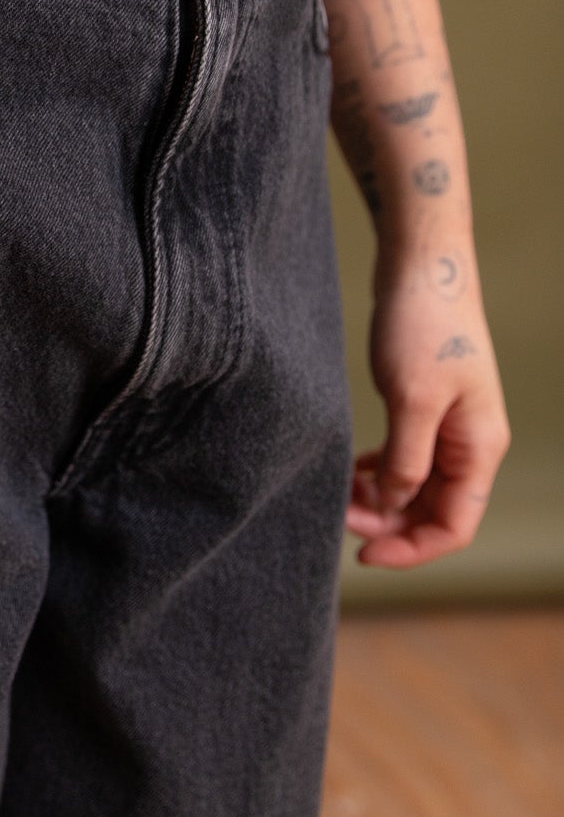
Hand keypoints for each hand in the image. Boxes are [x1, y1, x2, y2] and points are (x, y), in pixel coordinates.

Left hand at [346, 238, 510, 568]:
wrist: (422, 264)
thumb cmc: (422, 325)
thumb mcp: (411, 399)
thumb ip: (405, 460)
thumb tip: (393, 507)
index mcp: (479, 447)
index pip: (455, 525)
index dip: (411, 549)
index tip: (363, 553)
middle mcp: (470, 442)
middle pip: (435, 511)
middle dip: (388, 524)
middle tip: (338, 517)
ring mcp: (449, 424)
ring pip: (417, 486)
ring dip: (380, 499)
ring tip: (339, 494)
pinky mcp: (425, 405)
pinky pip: (407, 457)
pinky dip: (380, 470)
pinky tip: (352, 469)